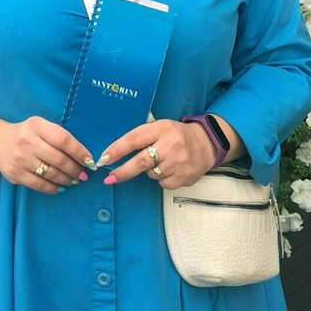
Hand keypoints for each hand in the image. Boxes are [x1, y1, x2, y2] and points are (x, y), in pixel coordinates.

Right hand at [0, 116, 93, 193]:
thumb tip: (83, 156)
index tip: (89, 161)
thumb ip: (58, 136)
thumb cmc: (27, 134)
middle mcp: (27, 141)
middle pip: (58, 159)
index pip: (63, 140)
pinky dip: (52, 188)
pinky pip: (39, 185)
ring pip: (50, 174)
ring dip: (66, 180)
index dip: (79, 152)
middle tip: (83, 175)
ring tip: (73, 181)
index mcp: (37, 126)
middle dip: (75, 170)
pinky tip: (59, 187)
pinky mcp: (15, 174)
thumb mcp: (40, 126)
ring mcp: (20, 159)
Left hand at [98, 119, 216, 189]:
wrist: (207, 143)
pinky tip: (171, 168)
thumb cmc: (176, 135)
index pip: (134, 139)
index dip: (117, 150)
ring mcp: (179, 163)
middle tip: (109, 179)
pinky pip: (162, 183)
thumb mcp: (160, 127)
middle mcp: (170, 145)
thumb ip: (142, 137)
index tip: (103, 159)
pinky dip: (162, 178)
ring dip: (149, 171)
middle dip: (122, 172)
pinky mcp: (184, 177)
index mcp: (161, 129)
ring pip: (151, 174)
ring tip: (161, 161)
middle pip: (140, 162)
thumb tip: (114, 154)